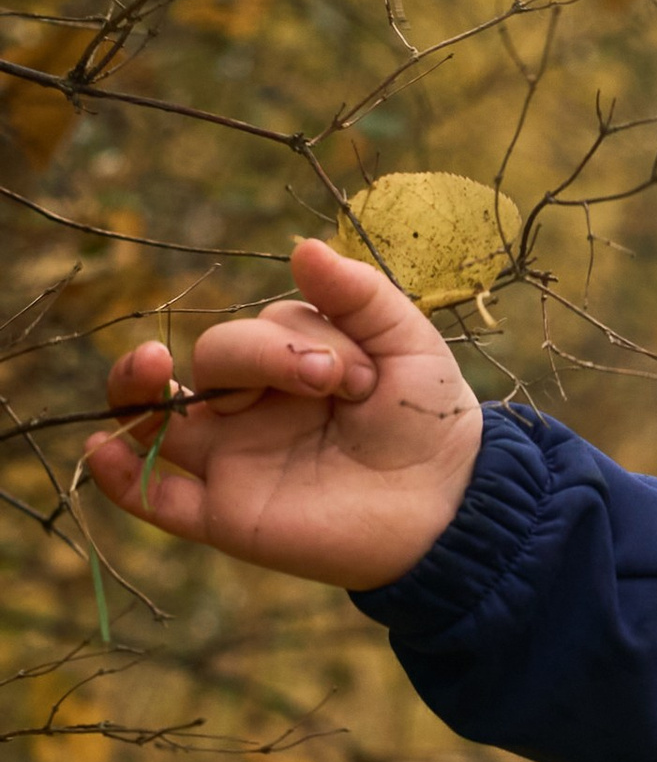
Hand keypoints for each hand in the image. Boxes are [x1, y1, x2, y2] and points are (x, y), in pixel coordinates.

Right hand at [84, 237, 482, 591]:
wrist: (449, 508)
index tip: (362, 375)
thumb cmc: (428, 422)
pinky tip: (102, 448)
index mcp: (287, 365)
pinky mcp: (225, 515)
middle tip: (333, 383)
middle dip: (262, 356)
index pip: (259, 329)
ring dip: (133, 388)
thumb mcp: (406, 344)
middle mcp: (250, 409)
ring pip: (154, 418)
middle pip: (213, 361)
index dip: (300, 340)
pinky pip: (154, 497)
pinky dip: (119, 476)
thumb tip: (302, 245)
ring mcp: (232, 460)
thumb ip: (358, 294)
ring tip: (147, 365)